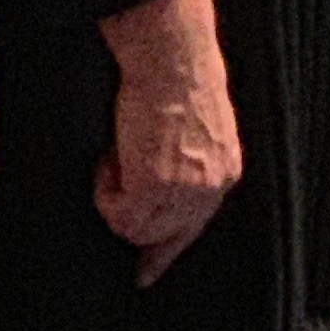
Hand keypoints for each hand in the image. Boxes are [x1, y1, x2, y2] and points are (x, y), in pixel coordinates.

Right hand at [95, 0, 242, 282]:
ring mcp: (183, 193)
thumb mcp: (195, 125)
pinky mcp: (154, 188)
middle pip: (163, 237)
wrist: (171, 56)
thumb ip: (185, 158)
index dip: (166, 250)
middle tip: (109, 203)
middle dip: (133, 226)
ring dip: (115, 197)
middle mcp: (209, 189)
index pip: (194, 227)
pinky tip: (110, 156)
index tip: (145, 274)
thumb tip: (152, 174)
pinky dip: (106, 188)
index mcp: (223, 172)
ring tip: (114, 156)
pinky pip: (118, 212)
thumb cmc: (177, 74)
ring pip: (135, 229)